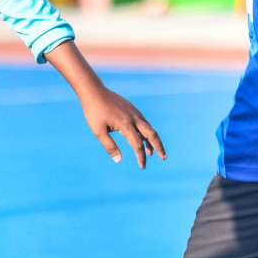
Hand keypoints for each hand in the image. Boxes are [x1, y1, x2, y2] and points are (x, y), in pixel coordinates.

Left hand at [44, 40, 165, 167]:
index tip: (142, 166)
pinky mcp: (131, 108)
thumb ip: (110, 146)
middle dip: (159, 147)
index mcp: (126, 124)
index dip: (141, 157)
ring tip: (151, 152)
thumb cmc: (94, 112)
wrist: (94, 91)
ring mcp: (134, 112)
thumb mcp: (98, 131)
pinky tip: (142, 137)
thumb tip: (119, 160)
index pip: (138, 144)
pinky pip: (143, 121)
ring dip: (152, 140)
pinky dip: (146, 131)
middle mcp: (134, 117)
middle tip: (163, 157)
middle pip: (152, 134)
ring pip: (149, 127)